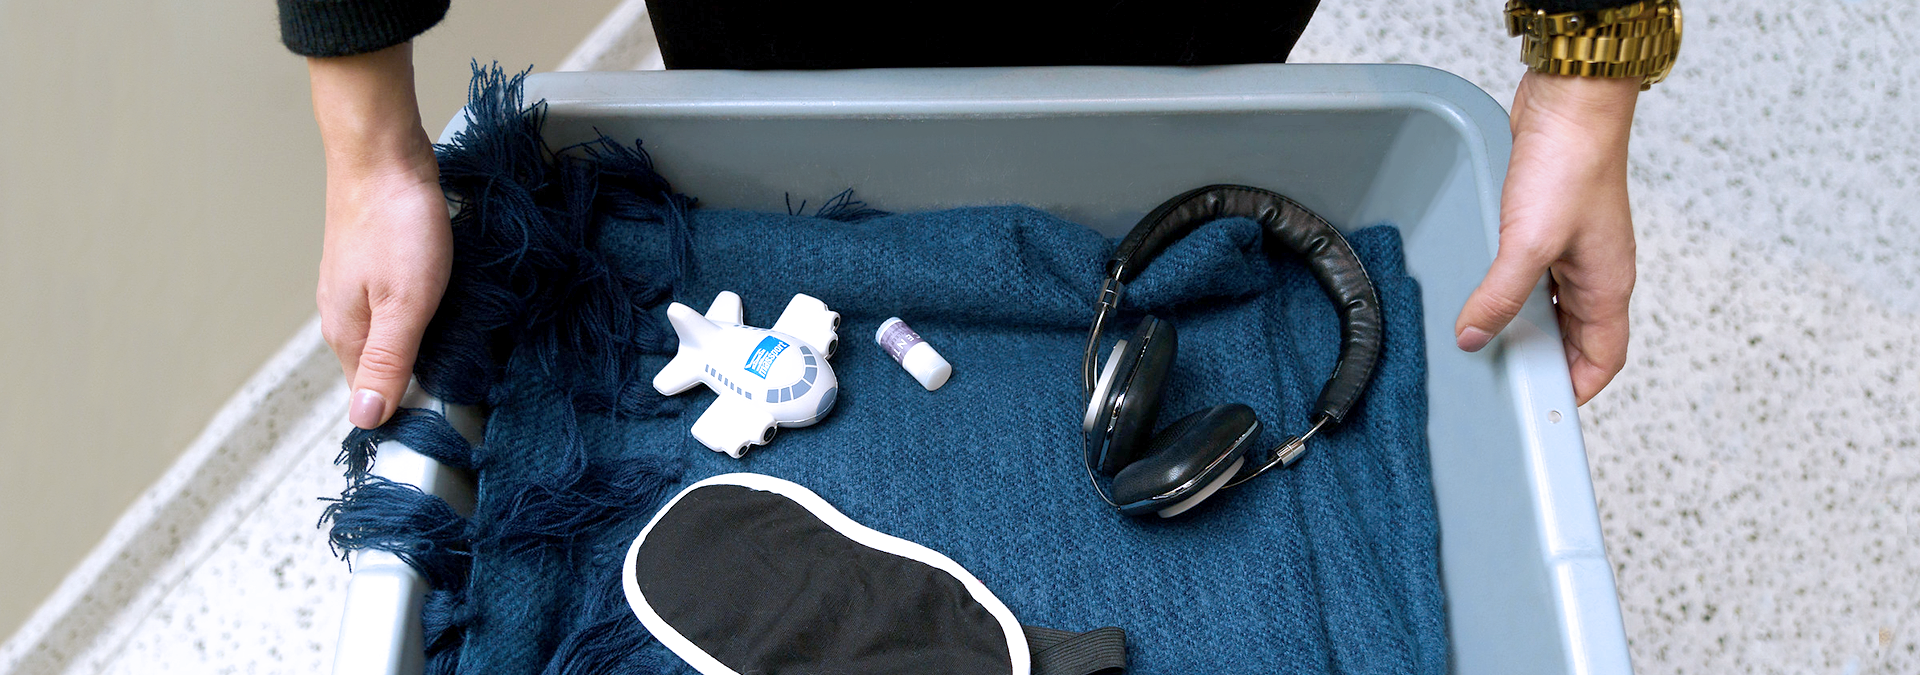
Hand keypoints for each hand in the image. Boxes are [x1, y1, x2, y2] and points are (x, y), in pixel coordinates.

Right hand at [308, 43, 451, 428]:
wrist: (385, 154)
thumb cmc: (397, 224)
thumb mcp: (403, 303)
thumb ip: (387, 361)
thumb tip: (366, 420)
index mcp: (346, 334)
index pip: (371, 395)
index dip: (409, 406)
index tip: (450, 409)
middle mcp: (344, 316)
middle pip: (383, 367)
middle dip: (422, 375)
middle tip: (469, 374)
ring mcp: (357, 288)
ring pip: (393, 334)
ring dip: (426, 342)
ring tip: (464, 340)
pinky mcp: (375, 265)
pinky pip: (399, 305)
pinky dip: (425, 311)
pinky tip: (448, 304)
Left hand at [1454, 71, 1639, 405]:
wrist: (1572, 103)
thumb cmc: (1571, 164)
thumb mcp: (1530, 243)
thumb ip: (1502, 295)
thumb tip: (1475, 336)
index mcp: (1609, 286)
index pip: (1604, 359)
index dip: (1578, 390)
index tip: (1545, 409)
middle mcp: (1599, 272)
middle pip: (1578, 337)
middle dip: (1546, 361)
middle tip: (1507, 375)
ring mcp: (1577, 248)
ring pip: (1557, 305)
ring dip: (1529, 324)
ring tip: (1492, 338)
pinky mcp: (1554, 224)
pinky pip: (1539, 274)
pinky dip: (1518, 290)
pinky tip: (1491, 289)